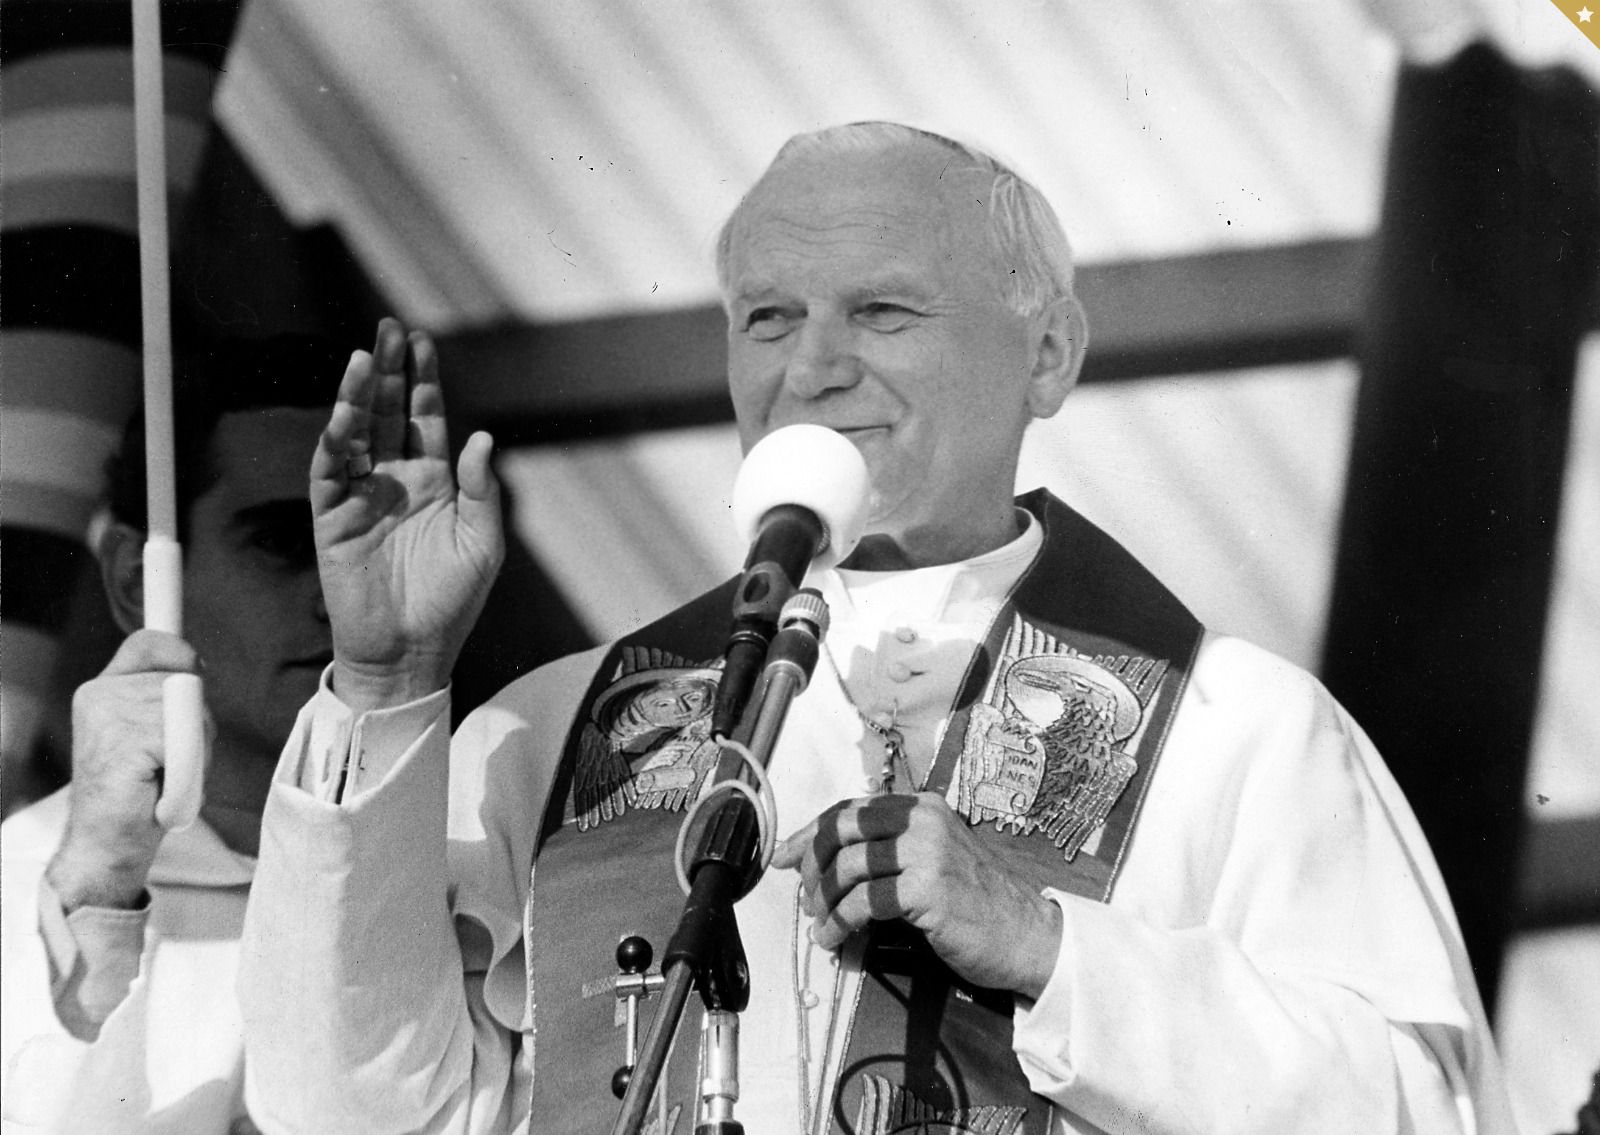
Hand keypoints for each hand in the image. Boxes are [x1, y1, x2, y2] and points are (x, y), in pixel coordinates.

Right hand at [45, 630, 203, 910]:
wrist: (109, 842)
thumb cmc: (140, 790)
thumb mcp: (155, 731)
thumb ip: (168, 696)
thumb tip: (195, 665)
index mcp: (104, 688)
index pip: (151, 642)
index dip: (180, 656)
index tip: (192, 669)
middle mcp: (99, 695)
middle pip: (186, 681)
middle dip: (198, 723)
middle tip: (172, 760)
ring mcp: (106, 717)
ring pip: (191, 712)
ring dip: (195, 748)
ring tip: (165, 775)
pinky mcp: (120, 743)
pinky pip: (184, 740)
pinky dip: (187, 768)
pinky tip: (160, 786)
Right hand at [312, 318, 503, 711]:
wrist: (412, 653)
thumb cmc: (453, 602)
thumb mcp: (483, 544)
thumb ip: (482, 491)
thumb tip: (483, 438)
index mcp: (433, 483)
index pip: (425, 419)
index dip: (422, 380)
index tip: (421, 340)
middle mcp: (395, 481)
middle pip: (389, 414)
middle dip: (388, 371)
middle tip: (387, 328)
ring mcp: (362, 498)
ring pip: (356, 435)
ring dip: (359, 397)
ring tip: (363, 358)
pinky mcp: (333, 521)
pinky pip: (330, 473)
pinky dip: (334, 442)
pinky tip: (343, 414)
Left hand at [773, 792, 1062, 997]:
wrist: (1029, 935)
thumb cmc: (978, 905)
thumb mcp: (933, 861)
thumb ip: (889, 853)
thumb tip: (824, 866)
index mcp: (921, 807)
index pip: (850, 809)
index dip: (811, 832)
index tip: (784, 856)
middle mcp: (923, 820)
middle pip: (841, 830)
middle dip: (810, 864)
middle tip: (803, 897)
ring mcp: (927, 850)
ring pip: (848, 867)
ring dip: (824, 901)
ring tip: (820, 925)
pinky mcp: (927, 887)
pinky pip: (864, 901)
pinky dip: (840, 922)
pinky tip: (835, 939)